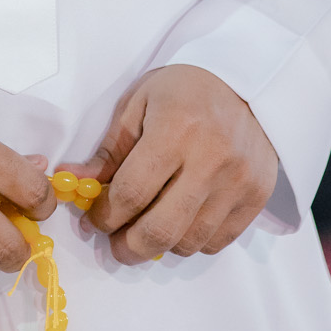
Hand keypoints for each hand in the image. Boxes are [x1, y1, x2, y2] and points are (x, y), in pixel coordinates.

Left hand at [59, 65, 277, 264]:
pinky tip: (179, 224)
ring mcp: (238, 182)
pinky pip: (218, 241)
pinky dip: (192, 242)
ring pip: (190, 242)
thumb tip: (73, 182)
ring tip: (146, 231)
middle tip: (116, 245)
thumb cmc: (184, 90)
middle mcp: (210, 160)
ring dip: (160, 246)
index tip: (94, 219)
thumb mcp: (138, 104)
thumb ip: (109, 150)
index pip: (132, 192)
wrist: (247, 83)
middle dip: (128, 247)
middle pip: (162, 229)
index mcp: (175, 130)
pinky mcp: (257, 197)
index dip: (105, 215)